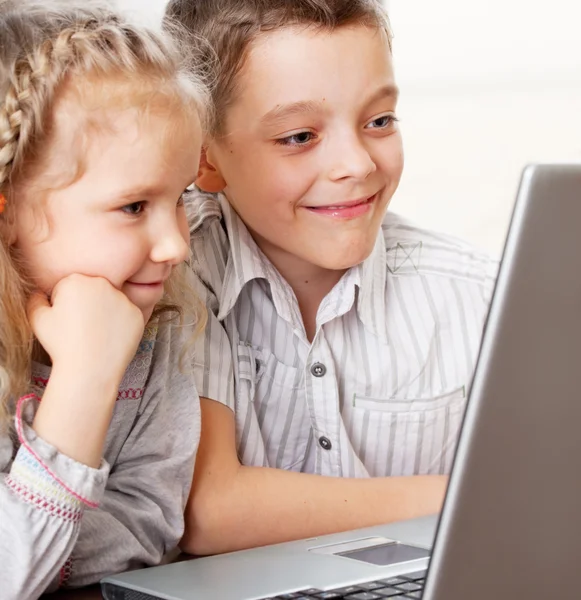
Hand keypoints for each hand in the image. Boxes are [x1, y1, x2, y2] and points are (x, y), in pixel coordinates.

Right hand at [28, 274, 144, 385]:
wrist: (89, 369)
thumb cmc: (61, 345)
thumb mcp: (37, 319)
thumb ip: (35, 299)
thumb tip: (40, 292)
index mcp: (76, 280)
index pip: (70, 286)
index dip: (65, 304)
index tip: (66, 320)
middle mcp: (103, 284)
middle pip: (93, 290)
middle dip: (87, 304)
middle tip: (81, 327)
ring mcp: (123, 298)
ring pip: (111, 302)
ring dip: (105, 312)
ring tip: (96, 334)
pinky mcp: (137, 313)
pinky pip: (127, 315)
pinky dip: (120, 324)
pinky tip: (110, 338)